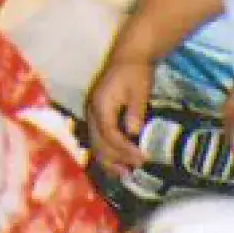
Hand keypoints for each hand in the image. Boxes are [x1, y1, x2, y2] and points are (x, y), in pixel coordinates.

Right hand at [86, 56, 151, 173]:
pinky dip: (106, 153)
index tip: (142, 158)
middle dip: (116, 159)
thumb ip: (135, 110)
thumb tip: (133, 131)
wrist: (127, 58)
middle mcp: (91, 112)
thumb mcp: (139, 88)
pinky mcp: (96, 117)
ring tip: (124, 174)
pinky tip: (116, 163)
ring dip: (109, 160)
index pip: (109, 134)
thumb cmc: (135, 72)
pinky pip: (97, 139)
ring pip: (95, 144)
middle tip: (135, 169)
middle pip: (99, 143)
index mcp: (100, 105)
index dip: (125, 149)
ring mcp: (91, 115)